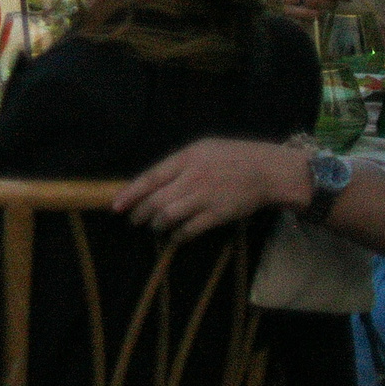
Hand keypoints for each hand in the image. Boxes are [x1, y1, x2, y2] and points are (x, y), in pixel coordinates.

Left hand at [114, 138, 311, 241]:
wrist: (268, 171)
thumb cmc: (233, 157)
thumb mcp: (203, 148)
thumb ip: (178, 163)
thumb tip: (152, 180)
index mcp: (186, 158)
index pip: (150, 177)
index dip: (130, 193)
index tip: (117, 206)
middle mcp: (193, 177)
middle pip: (156, 200)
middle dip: (140, 213)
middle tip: (134, 220)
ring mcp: (206, 197)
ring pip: (169, 215)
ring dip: (157, 224)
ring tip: (154, 226)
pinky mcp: (218, 214)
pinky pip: (191, 229)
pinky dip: (179, 235)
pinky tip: (175, 237)